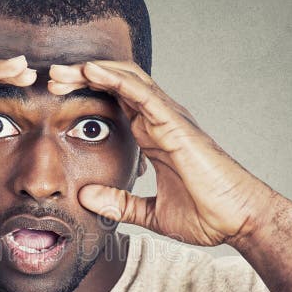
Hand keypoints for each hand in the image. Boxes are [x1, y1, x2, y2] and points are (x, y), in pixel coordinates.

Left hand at [48, 61, 278, 246]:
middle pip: (116, 86)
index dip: (88, 96)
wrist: (240, 220)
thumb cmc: (207, 215)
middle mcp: (160, 122)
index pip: (116, 105)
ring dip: (92, 72)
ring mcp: (169, 120)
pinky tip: (91, 71)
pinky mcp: (176, 125)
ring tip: (62, 71)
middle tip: (51, 79)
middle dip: (82, 79)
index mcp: (153, 137)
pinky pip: (142, 94)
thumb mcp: (151, 213)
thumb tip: (85, 197)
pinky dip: (115, 79)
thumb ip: (120, 203)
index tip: (57, 98)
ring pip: (126, 81)